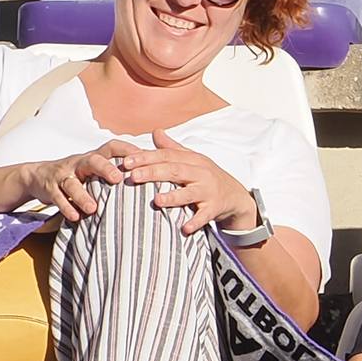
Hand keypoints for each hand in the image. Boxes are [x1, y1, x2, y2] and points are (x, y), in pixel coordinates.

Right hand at [12, 139, 140, 222]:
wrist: (39, 176)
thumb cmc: (78, 174)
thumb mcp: (94, 168)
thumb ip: (115, 169)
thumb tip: (150, 173)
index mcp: (94, 157)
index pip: (111, 147)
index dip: (127, 149)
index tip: (144, 155)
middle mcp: (78, 162)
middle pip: (92, 161)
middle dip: (105, 168)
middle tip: (118, 178)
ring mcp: (63, 175)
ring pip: (72, 183)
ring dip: (83, 196)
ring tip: (93, 208)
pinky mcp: (50, 188)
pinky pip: (57, 197)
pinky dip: (66, 207)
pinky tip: (76, 217)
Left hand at [109, 129, 254, 233]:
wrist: (235, 196)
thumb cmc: (206, 177)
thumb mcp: (193, 160)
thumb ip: (172, 148)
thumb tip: (155, 132)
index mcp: (192, 160)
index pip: (167, 156)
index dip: (146, 157)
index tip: (126, 161)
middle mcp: (201, 173)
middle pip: (175, 170)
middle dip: (153, 173)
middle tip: (133, 177)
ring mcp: (208, 191)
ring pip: (190, 193)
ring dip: (174, 197)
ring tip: (157, 201)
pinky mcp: (214, 208)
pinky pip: (204, 216)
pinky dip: (195, 222)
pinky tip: (184, 228)